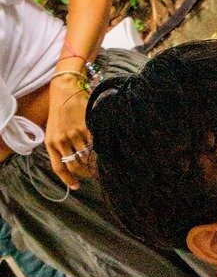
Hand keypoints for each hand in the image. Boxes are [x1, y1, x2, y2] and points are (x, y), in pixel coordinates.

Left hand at [45, 76, 93, 190]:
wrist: (65, 90)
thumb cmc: (61, 110)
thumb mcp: (55, 130)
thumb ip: (61, 145)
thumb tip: (74, 160)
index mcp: (51, 143)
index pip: (59, 167)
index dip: (68, 179)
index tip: (77, 186)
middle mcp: (60, 141)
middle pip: (73, 164)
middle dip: (84, 172)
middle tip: (93, 175)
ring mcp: (73, 134)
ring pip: (85, 156)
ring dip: (94, 162)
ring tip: (101, 164)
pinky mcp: (85, 126)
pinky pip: (94, 143)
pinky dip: (100, 149)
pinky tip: (105, 150)